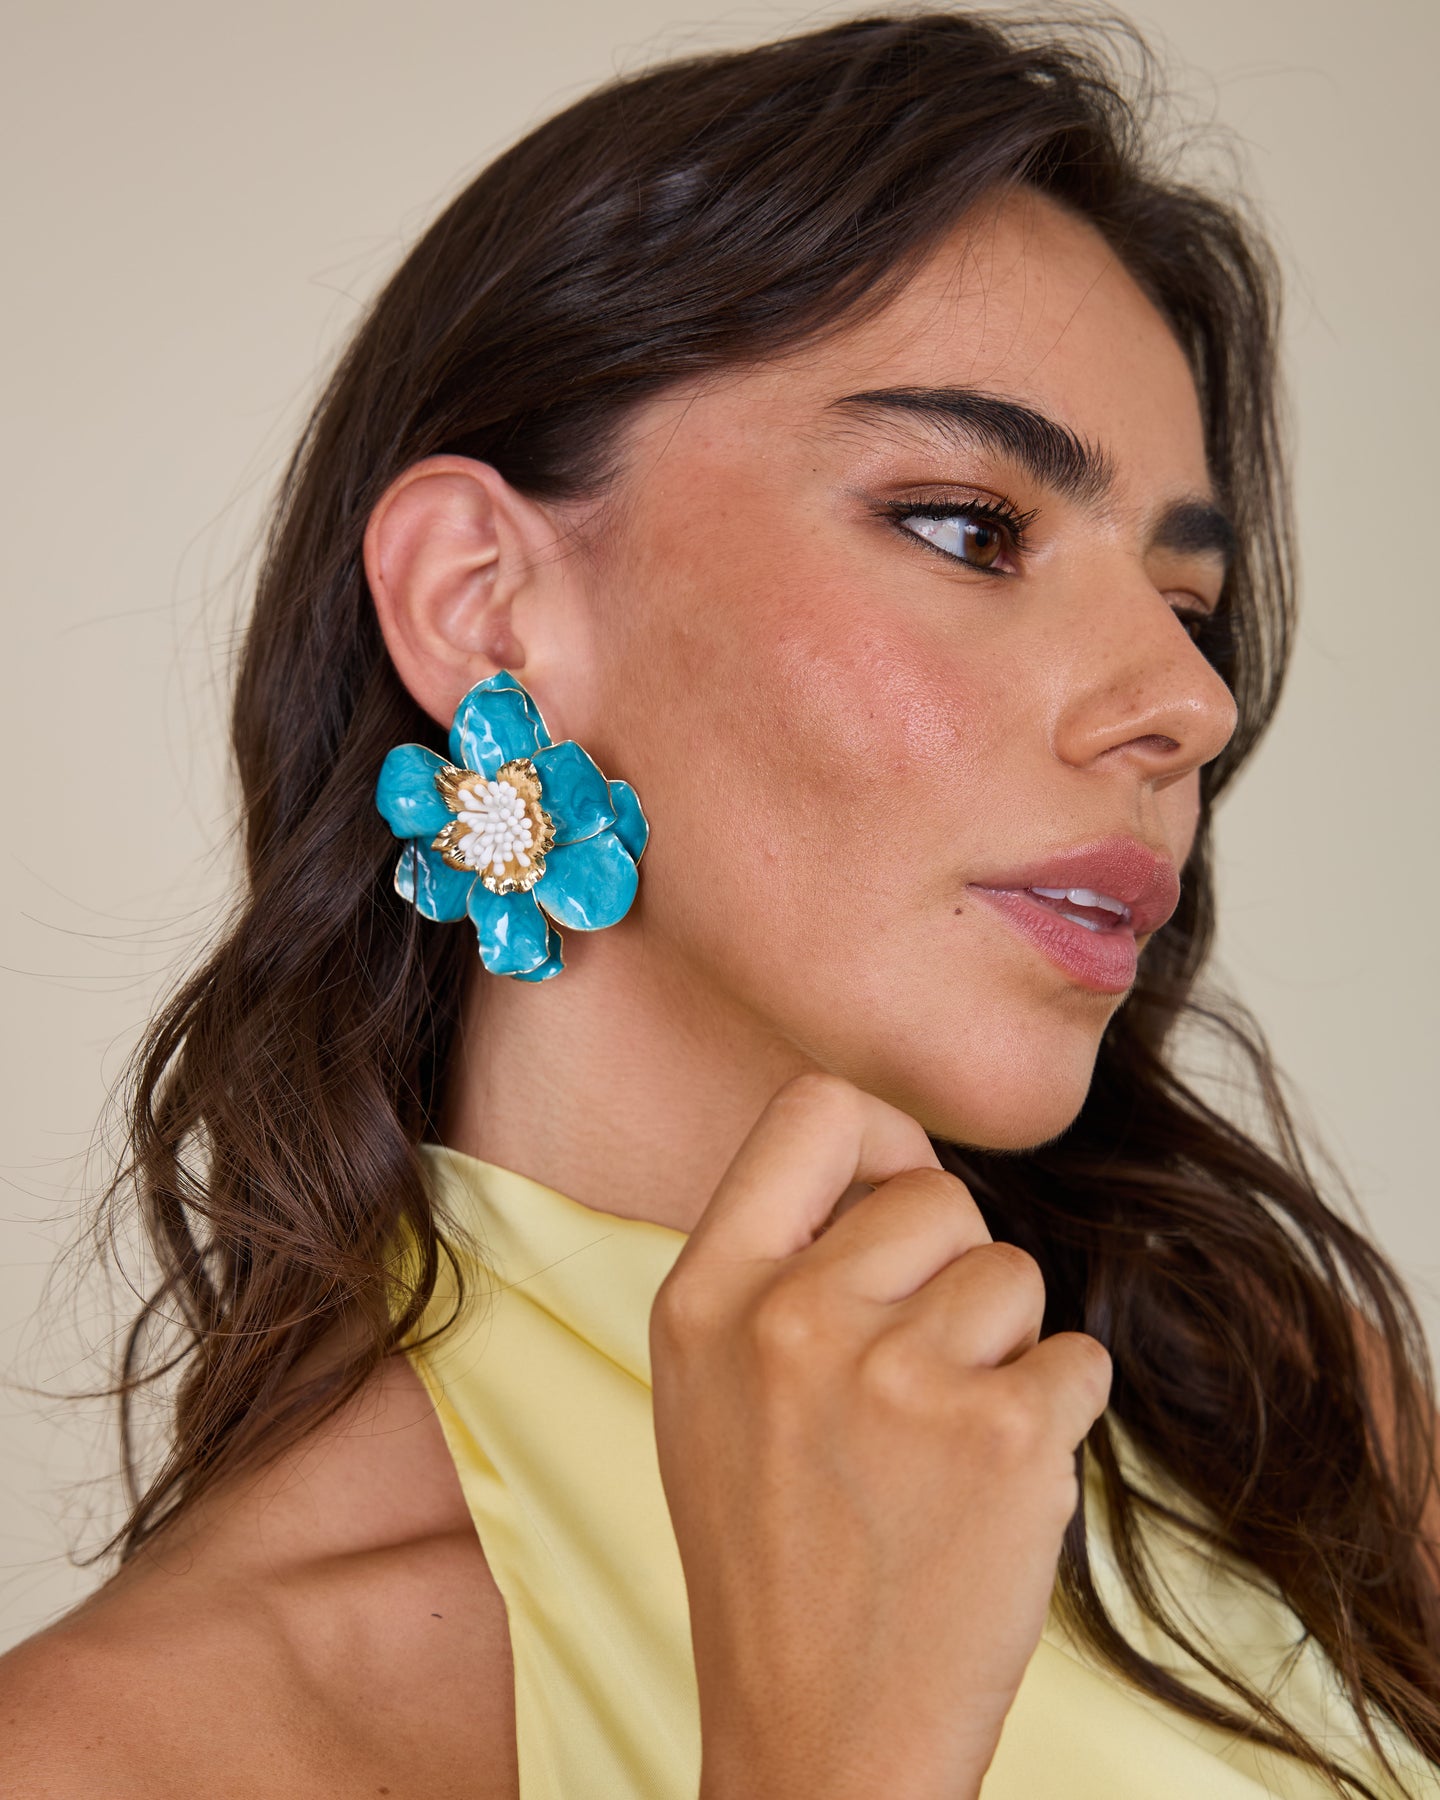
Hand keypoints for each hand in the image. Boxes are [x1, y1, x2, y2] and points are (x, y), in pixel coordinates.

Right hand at [649, 1072, 1111, 1799]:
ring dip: (1004, 1351)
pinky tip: (991, 1489)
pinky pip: (1076, 1357)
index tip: (897, 1196)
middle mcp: (790, 1319)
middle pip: (938, 1195)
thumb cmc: (772, 1555)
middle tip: (913, 1378)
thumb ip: (777, 1263)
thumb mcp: (710, 1387)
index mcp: (704, 1296)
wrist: (814, 1740)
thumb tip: (898, 1160)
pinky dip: (1056, 1415)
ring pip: (1014, 1275)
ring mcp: (895, 1378)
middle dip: (951, 1271)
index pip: (813, 1108)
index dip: (880, 1140)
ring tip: (940, 1448)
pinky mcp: (1000, 1441)